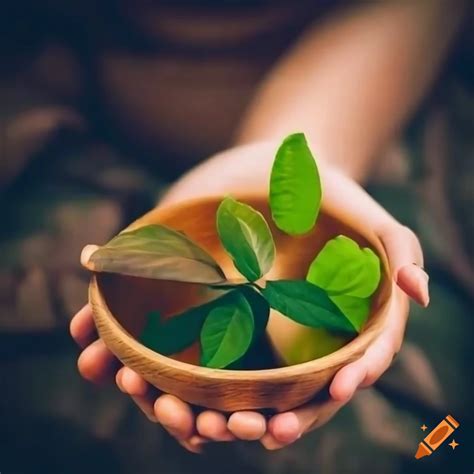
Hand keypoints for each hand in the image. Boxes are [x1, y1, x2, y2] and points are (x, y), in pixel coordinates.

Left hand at [70, 143, 428, 451]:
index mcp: (327, 334)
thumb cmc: (330, 199)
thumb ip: (400, 252)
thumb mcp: (370, 217)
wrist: (278, 168)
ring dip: (190, 408)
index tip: (279, 424)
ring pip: (215, 383)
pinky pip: (171, 343)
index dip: (307, 411)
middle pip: (268, 399)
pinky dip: (146, 362)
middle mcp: (284, 340)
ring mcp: (241, 325)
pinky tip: (117, 368)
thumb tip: (420, 293)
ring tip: (168, 411)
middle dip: (245, 423)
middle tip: (222, 429)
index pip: (324, 387)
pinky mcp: (201, 305)